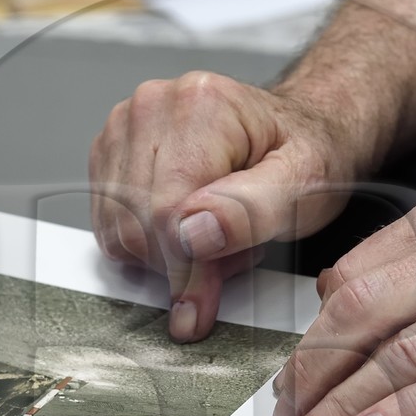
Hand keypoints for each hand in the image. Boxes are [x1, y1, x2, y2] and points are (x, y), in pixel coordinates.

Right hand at [88, 71, 361, 341]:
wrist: (299, 130)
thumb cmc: (305, 152)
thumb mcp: (304, 184)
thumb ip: (251, 211)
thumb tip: (194, 234)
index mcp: (201, 106)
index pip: (167, 210)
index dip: (184, 271)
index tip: (200, 310)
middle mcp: (154, 107)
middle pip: (136, 224)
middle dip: (182, 261)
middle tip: (234, 255)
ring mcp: (126, 126)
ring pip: (117, 230)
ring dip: (165, 255)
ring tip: (218, 238)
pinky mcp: (112, 151)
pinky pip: (110, 226)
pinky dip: (148, 244)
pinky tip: (190, 230)